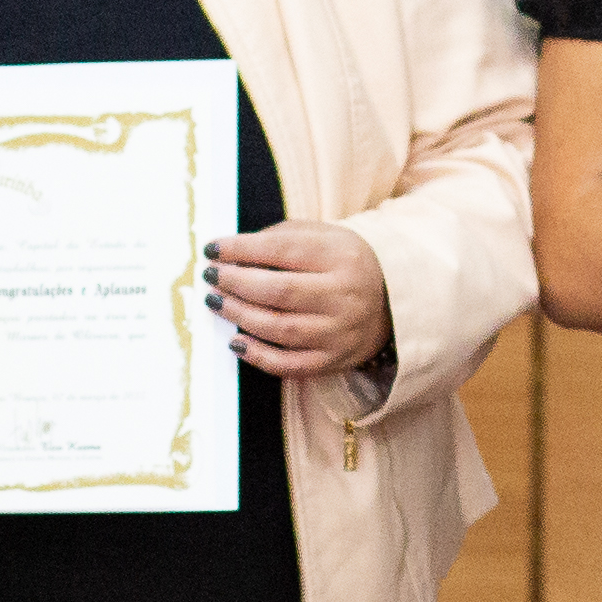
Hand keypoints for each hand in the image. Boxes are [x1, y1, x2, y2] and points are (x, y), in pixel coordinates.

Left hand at [204, 220, 392, 381]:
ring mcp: (338, 332)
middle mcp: (343, 296)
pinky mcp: (332, 360)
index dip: (241, 249)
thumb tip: (232, 252)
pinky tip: (236, 341)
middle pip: (279, 291)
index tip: (212, 248)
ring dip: (239, 315)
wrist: (390, 302)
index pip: (282, 249)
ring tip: (215, 302)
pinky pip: (289, 364)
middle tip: (211, 276)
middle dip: (235, 283)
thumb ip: (282, 238)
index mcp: (341, 257)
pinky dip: (258, 356)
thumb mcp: (324, 237)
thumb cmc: (344, 265)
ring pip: (280, 328)